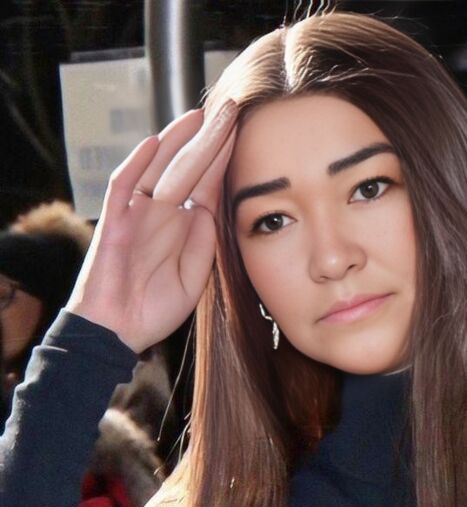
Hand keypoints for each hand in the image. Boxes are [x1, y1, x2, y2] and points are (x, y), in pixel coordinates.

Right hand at [66, 100, 237, 353]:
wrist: (118, 332)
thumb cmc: (154, 308)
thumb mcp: (194, 276)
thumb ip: (205, 242)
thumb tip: (212, 208)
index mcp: (182, 224)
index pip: (206, 182)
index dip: (224, 158)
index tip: (247, 132)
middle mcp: (160, 212)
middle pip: (187, 167)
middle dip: (209, 138)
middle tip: (232, 108)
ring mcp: (136, 214)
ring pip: (158, 168)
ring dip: (178, 141)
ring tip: (202, 115)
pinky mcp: (114, 223)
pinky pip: (122, 188)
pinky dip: (136, 166)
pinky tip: (155, 143)